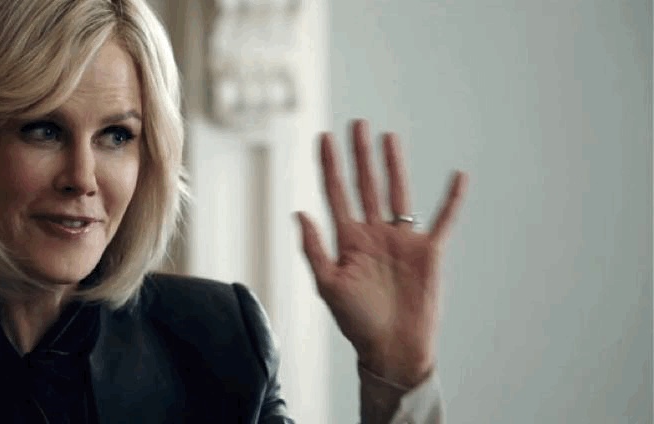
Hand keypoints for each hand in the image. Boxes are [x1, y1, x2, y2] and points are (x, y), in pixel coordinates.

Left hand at [296, 119, 466, 386]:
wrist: (393, 348)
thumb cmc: (356, 322)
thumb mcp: (328, 285)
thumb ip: (314, 248)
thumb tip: (299, 212)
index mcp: (348, 240)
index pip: (335, 193)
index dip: (329, 165)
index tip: (322, 137)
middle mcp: (373, 233)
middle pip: (365, 184)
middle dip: (359, 154)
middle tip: (357, 123)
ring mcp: (402, 240)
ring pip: (397, 193)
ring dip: (393, 165)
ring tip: (388, 137)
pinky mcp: (429, 252)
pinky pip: (444, 219)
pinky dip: (452, 199)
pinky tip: (458, 176)